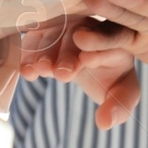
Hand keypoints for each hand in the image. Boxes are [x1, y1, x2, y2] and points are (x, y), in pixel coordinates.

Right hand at [14, 15, 141, 129]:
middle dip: (70, 54)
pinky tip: (26, 71)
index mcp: (118, 37)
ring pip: (55, 35)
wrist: (85, 66)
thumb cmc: (109, 79)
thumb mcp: (121, 95)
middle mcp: (92, 25)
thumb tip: (105, 123)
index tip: (86, 59)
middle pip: (81, 34)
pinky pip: (36, 39)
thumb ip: (118, 108)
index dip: (99, 45)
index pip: (112, 36)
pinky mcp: (44, 30)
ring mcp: (66, 24)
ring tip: (41, 71)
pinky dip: (30, 54)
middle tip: (63, 74)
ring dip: (46, 53)